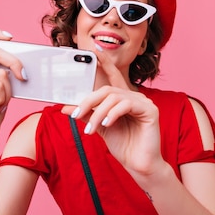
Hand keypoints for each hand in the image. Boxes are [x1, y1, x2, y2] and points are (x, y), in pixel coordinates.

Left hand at [61, 50, 164, 176]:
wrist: (138, 164)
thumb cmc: (123, 145)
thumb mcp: (99, 127)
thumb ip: (85, 115)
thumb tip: (64, 107)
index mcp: (123, 99)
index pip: (113, 76)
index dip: (105, 62)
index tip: (94, 50)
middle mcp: (134, 97)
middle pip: (106, 90)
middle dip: (88, 102)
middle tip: (75, 115)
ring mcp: (143, 102)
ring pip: (113, 97)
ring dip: (97, 113)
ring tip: (91, 130)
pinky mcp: (150, 110)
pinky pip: (126, 105)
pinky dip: (112, 114)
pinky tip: (106, 124)